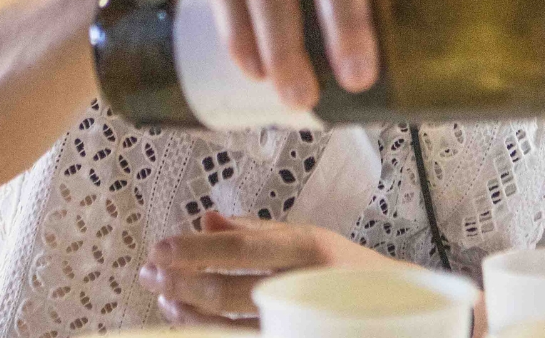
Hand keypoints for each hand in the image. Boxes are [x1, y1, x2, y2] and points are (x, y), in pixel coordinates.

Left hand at [139, 211, 404, 325]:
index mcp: (310, 247)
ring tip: (165, 301)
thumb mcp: (308, 239)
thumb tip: (205, 218)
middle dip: (179, 283)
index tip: (158, 248)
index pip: (241, 247)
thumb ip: (255, 231)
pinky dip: (207, 334)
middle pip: (228, 290)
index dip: (194, 249)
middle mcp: (307, 285)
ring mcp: (301, 323)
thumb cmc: (347, 272)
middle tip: (147, 276)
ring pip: (227, 328)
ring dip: (187, 315)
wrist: (397, 313)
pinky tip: (190, 324)